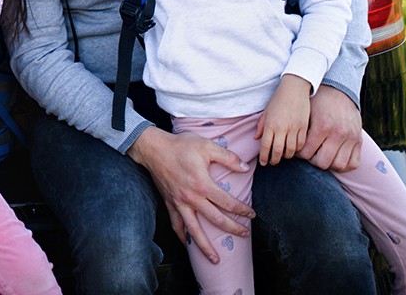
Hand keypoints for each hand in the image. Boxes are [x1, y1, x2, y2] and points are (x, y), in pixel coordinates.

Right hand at [127, 126, 253, 263]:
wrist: (153, 148)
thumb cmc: (180, 145)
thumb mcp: (206, 146)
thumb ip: (228, 158)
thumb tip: (245, 168)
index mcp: (202, 184)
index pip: (227, 203)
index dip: (242, 210)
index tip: (251, 215)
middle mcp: (191, 198)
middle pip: (216, 220)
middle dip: (232, 229)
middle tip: (245, 235)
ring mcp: (179, 203)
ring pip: (194, 231)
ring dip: (206, 247)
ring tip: (216, 260)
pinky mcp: (169, 204)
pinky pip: (176, 225)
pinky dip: (182, 237)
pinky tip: (188, 245)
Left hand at [256, 75, 310, 165]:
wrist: (294, 89)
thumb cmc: (278, 99)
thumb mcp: (266, 111)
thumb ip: (261, 125)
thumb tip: (257, 138)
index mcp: (270, 125)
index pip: (265, 146)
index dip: (264, 157)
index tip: (263, 163)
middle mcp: (282, 128)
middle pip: (278, 151)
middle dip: (274, 160)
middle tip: (273, 162)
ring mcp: (294, 128)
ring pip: (291, 150)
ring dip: (287, 156)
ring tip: (283, 156)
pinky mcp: (304, 127)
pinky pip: (301, 143)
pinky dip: (297, 149)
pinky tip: (294, 149)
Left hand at [298, 84, 363, 171]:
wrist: (339, 88)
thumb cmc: (318, 100)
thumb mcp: (306, 111)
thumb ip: (298, 129)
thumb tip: (278, 141)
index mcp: (322, 127)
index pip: (306, 154)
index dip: (299, 154)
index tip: (298, 151)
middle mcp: (338, 134)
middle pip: (322, 163)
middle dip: (313, 161)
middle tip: (310, 155)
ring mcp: (350, 138)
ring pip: (338, 165)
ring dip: (328, 164)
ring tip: (322, 157)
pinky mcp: (359, 140)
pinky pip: (353, 163)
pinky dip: (344, 165)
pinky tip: (335, 158)